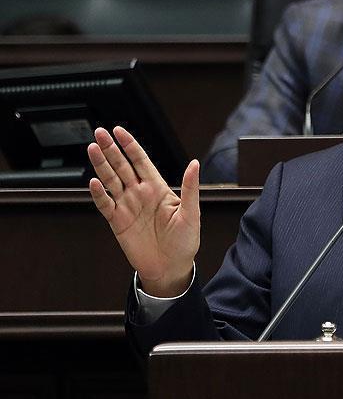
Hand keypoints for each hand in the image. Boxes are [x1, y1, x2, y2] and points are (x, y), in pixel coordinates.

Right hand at [87, 126, 199, 296]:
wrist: (171, 267)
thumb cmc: (185, 241)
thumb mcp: (192, 214)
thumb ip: (190, 188)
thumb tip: (195, 164)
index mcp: (157, 188)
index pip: (140, 160)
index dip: (130, 145)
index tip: (118, 130)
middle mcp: (140, 193)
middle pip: (122, 166)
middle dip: (111, 149)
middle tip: (99, 132)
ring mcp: (127, 206)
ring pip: (110, 181)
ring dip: (101, 165)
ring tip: (92, 149)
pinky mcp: (118, 222)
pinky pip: (105, 205)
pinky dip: (98, 194)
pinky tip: (94, 182)